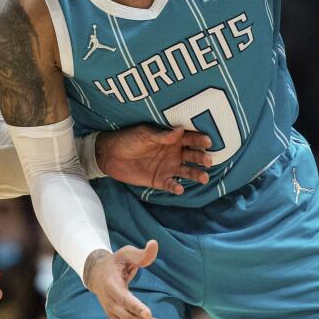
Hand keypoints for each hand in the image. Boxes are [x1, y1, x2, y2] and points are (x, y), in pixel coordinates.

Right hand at [84, 242, 168, 318]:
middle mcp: (111, 304)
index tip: (149, 315)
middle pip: (130, 318)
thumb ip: (141, 253)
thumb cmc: (115, 262)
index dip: (136, 307)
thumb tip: (154, 244)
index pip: (124, 299)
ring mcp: (113, 314)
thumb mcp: (125, 253)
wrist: (97, 275)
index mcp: (112, 286)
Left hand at [97, 126, 212, 193]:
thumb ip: (162, 136)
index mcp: (172, 139)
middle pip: (192, 155)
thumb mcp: (144, 134)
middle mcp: (174, 153)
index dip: (199, 140)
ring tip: (204, 177)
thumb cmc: (128, 139)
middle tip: (208, 161)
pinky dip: (176, 187)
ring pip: (187, 171)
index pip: (190, 138)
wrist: (110, 155)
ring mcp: (168, 167)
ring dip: (196, 174)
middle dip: (202, 158)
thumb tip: (180, 129)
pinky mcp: (160, 180)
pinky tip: (179, 188)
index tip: (208, 141)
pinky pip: (171, 184)